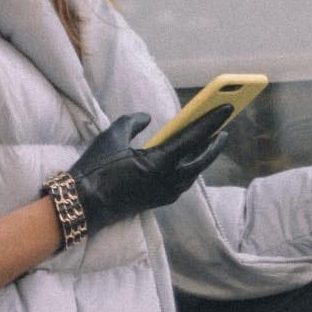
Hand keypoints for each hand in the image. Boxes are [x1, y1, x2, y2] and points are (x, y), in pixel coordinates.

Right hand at [66, 108, 229, 232]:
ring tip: (210, 139)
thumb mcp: (113, 135)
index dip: (212, 121)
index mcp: (160, 163)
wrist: (84, 204)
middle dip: (215, 143)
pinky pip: (183, 181)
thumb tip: (148, 119)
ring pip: (194, 172)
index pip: (194, 138)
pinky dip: (190, 167)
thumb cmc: (97, 167)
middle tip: (224, 126)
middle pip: (201, 160)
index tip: (227, 108)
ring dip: (203, 156)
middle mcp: (169, 181)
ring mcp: (166, 193)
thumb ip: (133, 121)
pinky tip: (190, 157)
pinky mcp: (160, 200)